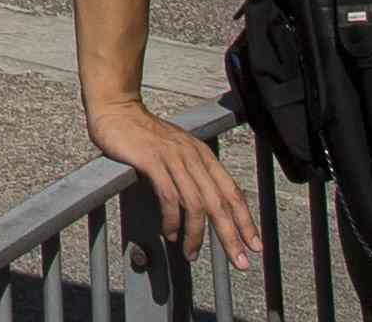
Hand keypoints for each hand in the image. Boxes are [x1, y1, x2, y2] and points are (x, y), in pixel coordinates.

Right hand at [88, 89, 254, 264]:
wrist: (117, 109)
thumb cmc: (144, 134)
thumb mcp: (177, 151)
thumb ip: (191, 173)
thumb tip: (203, 206)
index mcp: (203, 155)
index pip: (232, 192)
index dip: (246, 221)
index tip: (254, 245)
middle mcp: (193, 156)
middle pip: (219, 203)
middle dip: (231, 236)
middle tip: (239, 262)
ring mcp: (173, 158)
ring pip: (196, 204)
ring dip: (196, 235)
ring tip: (191, 254)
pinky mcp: (152, 160)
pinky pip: (169, 196)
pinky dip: (172, 220)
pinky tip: (170, 233)